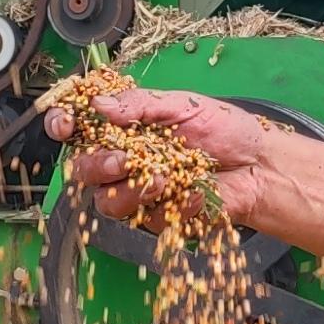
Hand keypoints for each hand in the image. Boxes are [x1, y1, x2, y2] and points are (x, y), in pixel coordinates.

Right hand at [44, 87, 287, 228]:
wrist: (260, 167)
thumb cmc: (226, 131)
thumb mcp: (184, 105)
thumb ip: (141, 105)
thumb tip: (99, 104)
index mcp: (125, 128)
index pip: (79, 127)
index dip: (64, 125)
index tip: (67, 125)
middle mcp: (125, 160)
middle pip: (82, 171)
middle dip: (96, 166)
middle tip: (123, 159)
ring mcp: (140, 192)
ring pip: (106, 203)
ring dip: (129, 192)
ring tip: (163, 179)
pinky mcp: (160, 217)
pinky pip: (147, 219)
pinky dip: (172, 205)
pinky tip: (196, 193)